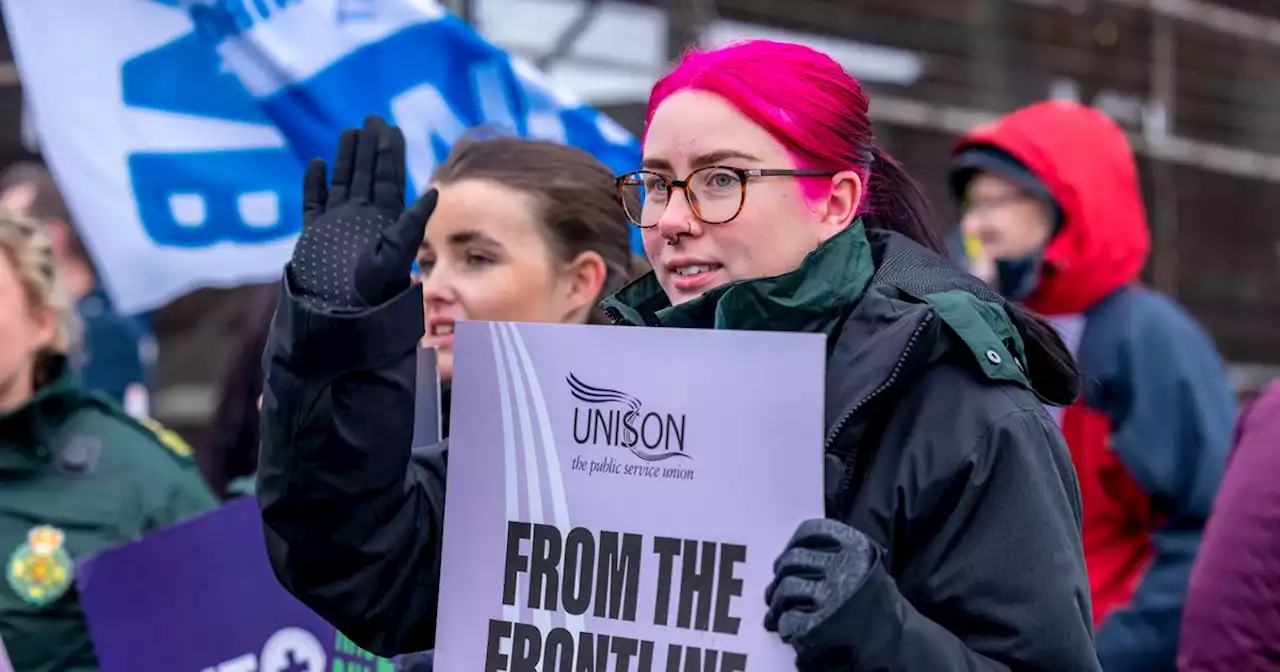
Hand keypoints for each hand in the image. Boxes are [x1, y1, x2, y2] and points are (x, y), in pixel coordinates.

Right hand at [289, 115, 437, 310]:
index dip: (390, 153)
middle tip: (372, 118)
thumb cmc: (372, 291)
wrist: (340, 315)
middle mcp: (363, 217)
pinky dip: (314, 184)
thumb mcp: (396, 253)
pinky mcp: (315, 232)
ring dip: (346, 158)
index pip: (388, 178)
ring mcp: (338, 222)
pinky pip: (314, 202)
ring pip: (342, 182)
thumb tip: (434, 192)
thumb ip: (411, 223)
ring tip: (349, 132)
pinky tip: (317, 164)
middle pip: (366, 174)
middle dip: (370, 147)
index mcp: (385, 219)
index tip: (392, 128)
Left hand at [764, 518, 878, 658]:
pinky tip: (789, 628)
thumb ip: (837, 551)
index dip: (794, 542)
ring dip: (776, 601)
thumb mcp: (867, 563)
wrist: (898, 636)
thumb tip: (795, 549)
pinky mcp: (824, 622)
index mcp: (854, 546)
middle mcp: (842, 565)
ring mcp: (832, 593)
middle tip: (776, 588)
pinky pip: (791, 618)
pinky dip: (786, 623)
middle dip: (779, 574)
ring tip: (776, 610)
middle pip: (791, 560)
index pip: (811, 530)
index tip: (789, 553)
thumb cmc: (879, 599)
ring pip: (786, 588)